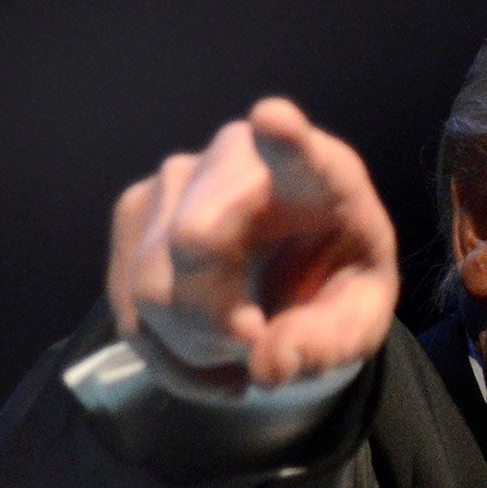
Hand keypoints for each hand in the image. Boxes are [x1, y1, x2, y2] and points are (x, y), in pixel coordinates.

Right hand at [107, 98, 398, 389]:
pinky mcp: (135, 214)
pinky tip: (209, 363)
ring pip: (150, 285)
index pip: (297, 149)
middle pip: (192, 240)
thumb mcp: (357, 321)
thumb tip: (267, 367)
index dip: (285, 137)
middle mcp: (236, 157)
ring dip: (194, 347)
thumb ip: (328, 342)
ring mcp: (175, 179)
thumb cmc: (336, 282)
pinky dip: (168, 357)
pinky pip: (128, 307)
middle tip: (255, 346)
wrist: (300, 275)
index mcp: (319, 173)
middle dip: (217, 322)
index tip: (275, 120)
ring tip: (240, 352)